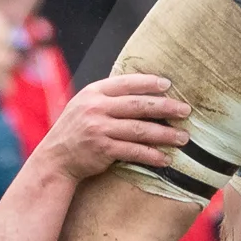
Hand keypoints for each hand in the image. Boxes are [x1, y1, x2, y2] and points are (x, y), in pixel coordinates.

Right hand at [35, 73, 189, 180]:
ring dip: (164, 134)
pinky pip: (132, 151)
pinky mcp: (102, 149)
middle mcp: (96, 107)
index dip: (148, 82)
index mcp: (94, 92)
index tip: (168, 85)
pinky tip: (165, 158)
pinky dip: (151, 155)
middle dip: (165, 107)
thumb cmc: (77, 129)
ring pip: (139, 129)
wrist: (55, 158)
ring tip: (183, 137)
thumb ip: (109, 97)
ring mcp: (99, 128)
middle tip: (185, 111)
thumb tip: (143, 89)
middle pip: (138, 105)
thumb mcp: (86, 104)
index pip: (126, 83)